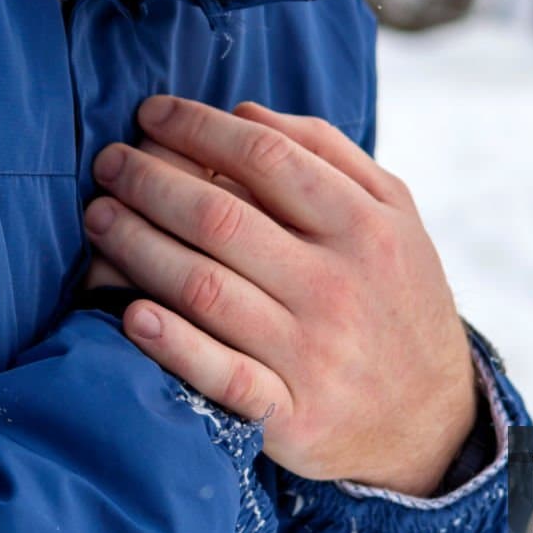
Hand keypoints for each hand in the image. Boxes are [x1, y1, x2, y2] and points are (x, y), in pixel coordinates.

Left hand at [83, 96, 474, 492]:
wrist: (433, 419)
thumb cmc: (395, 297)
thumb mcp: (395, 216)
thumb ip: (329, 154)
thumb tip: (245, 113)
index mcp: (365, 228)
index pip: (266, 159)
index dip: (197, 129)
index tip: (150, 113)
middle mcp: (338, 287)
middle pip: (221, 219)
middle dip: (149, 181)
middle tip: (108, 163)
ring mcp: (313, 354)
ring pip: (205, 289)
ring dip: (137, 247)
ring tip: (99, 218)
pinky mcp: (291, 415)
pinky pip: (220, 376)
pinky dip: (172, 344)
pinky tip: (132, 314)